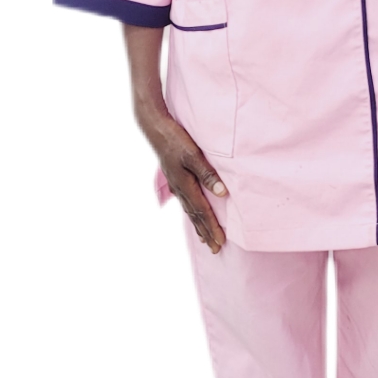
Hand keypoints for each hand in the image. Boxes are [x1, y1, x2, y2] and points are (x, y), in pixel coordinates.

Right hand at [137, 107, 229, 253]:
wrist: (155, 128)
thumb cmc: (175, 139)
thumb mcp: (192, 154)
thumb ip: (207, 174)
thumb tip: (222, 193)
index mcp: (185, 185)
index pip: (202, 211)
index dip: (212, 227)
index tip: (221, 242)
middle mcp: (179, 188)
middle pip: (195, 216)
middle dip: (206, 232)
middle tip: (215, 249)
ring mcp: (176, 184)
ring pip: (189, 210)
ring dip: (198, 225)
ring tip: (205, 239)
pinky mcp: (175, 178)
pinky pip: (185, 201)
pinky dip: (191, 212)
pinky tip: (192, 214)